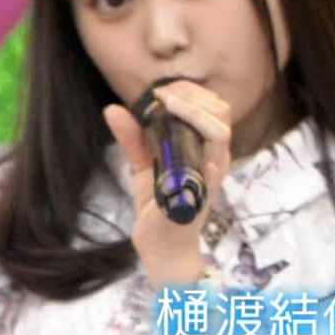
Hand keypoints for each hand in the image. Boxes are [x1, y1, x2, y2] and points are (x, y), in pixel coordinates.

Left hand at [102, 80, 232, 287]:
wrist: (160, 245)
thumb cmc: (160, 203)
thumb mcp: (145, 164)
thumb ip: (133, 137)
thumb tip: (113, 109)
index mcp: (206, 149)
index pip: (213, 107)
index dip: (191, 92)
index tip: (162, 89)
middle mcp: (214, 160)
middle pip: (221, 114)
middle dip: (192, 96)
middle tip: (162, 94)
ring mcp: (209, 179)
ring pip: (219, 135)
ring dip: (194, 114)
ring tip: (168, 104)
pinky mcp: (199, 198)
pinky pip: (211, 175)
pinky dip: (206, 161)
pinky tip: (194, 148)